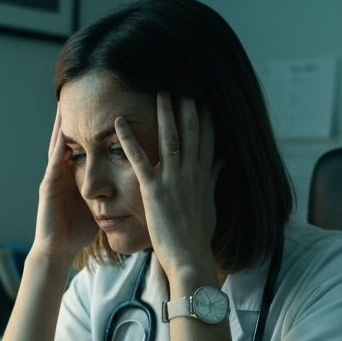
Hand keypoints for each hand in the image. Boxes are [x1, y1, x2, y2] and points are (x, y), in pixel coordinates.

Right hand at [33, 105, 96, 259]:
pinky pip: (54, 164)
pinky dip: (58, 149)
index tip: (105, 103)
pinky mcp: (47, 187)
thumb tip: (132, 183)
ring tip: (65, 104)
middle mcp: (64, 171)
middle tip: (80, 92)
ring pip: (58, 145)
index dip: (92, 124)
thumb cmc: (77, 230)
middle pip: (70, 137)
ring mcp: (54, 177)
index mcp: (77, 173)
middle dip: (75, 116)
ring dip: (61, 126)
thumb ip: (109, 191)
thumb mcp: (98, 204)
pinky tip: (63, 135)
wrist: (58, 250)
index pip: (86, 143)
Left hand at [114, 93, 222, 277]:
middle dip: (187, 107)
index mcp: (203, 176)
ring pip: (170, 138)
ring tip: (160, 92)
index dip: (206, 117)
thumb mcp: (209, 204)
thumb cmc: (198, 235)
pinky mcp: (153, 190)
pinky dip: (128, 140)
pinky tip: (118, 124)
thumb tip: (223, 161)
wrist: (190, 257)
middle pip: (192, 132)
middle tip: (182, 84)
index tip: (204, 98)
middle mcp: (191, 173)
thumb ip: (213, 179)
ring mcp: (173, 180)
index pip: (208, 139)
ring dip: (165, 114)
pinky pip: (139, 159)